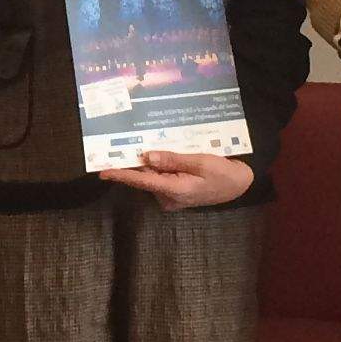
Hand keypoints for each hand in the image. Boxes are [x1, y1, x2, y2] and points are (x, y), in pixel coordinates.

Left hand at [98, 148, 255, 209]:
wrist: (238, 186)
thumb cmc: (223, 172)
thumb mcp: (200, 161)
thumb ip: (173, 159)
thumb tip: (147, 156)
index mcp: (175, 190)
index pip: (143, 181)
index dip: (122, 175)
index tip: (102, 171)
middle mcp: (169, 198)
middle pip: (144, 178)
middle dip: (134, 162)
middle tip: (120, 144)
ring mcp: (170, 199)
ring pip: (151, 178)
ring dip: (147, 163)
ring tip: (142, 142)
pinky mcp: (173, 195)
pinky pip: (159, 179)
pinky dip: (157, 168)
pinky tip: (159, 153)